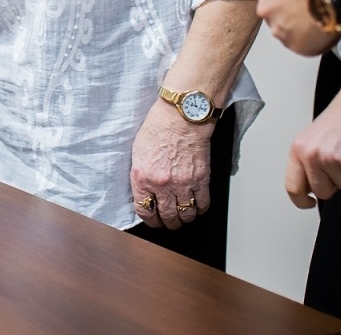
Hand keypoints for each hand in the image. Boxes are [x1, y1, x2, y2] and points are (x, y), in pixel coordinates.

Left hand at [129, 100, 214, 229]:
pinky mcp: (201, 179)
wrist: (181, 117)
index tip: (153, 220)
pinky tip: (197, 206)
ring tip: (183, 216)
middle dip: (167, 223)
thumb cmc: (159, 128)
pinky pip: (203, 204)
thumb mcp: (137, 153)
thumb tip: (144, 191)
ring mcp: (183, 184)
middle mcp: (163, 184)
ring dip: (184, 218)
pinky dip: (200, 209)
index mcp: (143, 177)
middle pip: (167, 216)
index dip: (150, 220)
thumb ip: (140, 175)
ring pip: (186, 214)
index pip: (144, 210)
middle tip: (169, 222)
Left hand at [256, 0, 339, 56]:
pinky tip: (321, 28)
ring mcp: (280, 30)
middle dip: (291, 8)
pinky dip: (310, 40)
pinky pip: (301, 45)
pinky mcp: (296, 46)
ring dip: (300, 24)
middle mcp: (266, 10)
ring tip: (319, 15)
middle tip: (312, 1)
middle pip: (278, 11)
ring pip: (288, 28)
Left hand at [284, 76, 340, 207]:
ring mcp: (330, 158)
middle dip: (333, 184)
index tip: (308, 203)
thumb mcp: (314, 139)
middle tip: (339, 162)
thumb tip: (312, 189)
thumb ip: (308, 163)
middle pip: (322, 192)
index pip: (292, 187)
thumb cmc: (340, 118)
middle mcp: (310, 155)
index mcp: (297, 150)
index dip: (301, 201)